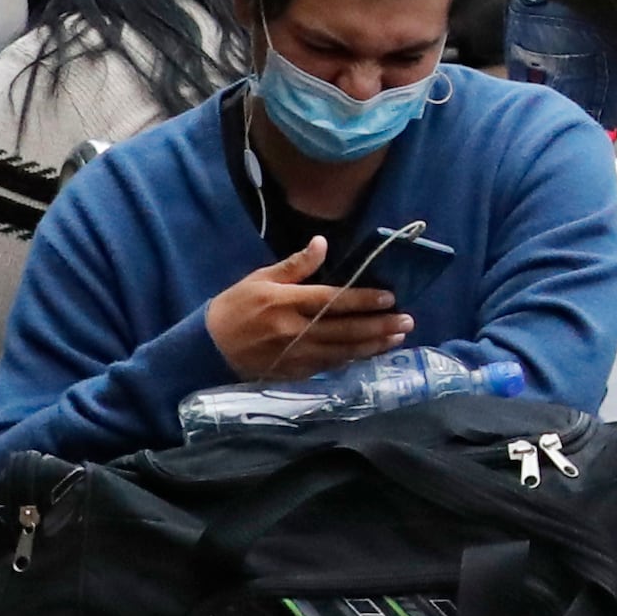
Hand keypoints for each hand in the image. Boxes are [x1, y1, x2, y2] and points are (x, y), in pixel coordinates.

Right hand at [207, 236, 407, 380]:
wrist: (209, 348)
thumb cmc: (236, 307)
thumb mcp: (260, 279)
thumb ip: (295, 265)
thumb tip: (323, 243)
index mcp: (286, 302)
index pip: (332, 301)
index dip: (363, 299)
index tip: (390, 297)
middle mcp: (295, 330)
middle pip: (345, 329)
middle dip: (379, 325)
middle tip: (407, 320)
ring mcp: (297, 355)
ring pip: (343, 351)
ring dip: (373, 344)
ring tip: (398, 337)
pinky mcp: (296, 372)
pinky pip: (331, 365)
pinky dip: (354, 359)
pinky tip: (372, 353)